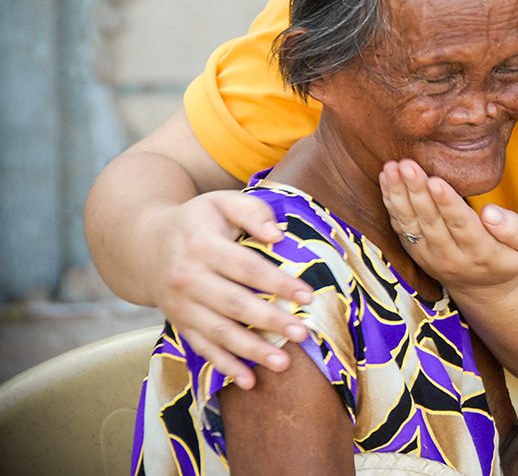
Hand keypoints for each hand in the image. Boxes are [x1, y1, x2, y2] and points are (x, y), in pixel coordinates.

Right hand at [148, 190, 312, 388]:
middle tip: (302, 333)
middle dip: (270, 321)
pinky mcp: (178, 323)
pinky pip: (202, 348)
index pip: (245, 267)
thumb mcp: (221, 201)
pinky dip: (224, 366)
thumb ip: (252, 211)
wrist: (145, 244)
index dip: (277, 283)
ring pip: (218, 332)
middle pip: (233, 303)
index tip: (307, 296)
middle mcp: (187, 277)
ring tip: (283, 363)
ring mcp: (180, 304)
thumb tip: (277, 235)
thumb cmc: (197, 221)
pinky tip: (249, 381)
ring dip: (251, 351)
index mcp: (201, 244)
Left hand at [379, 159, 517, 296]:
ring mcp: (429, 256)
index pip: (462, 226)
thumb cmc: (506, 257)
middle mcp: (451, 257)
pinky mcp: (414, 251)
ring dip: (398, 195)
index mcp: (481, 253)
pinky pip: (400, 226)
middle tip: (408, 165)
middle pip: (431, 222)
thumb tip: (490, 212)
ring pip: (410, 224)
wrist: (483, 288)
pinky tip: (387, 179)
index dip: (447, 204)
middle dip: (417, 191)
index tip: (436, 181)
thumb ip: (515, 229)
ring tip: (392, 168)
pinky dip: (391, 202)